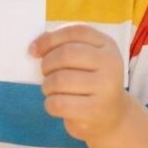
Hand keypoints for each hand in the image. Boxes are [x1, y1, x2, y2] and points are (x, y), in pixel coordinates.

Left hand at [30, 23, 129, 143]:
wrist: (113, 115)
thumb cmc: (90, 82)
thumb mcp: (87, 60)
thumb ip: (64, 47)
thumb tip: (35, 47)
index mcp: (107, 46)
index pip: (76, 32)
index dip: (50, 39)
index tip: (34, 50)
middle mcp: (110, 64)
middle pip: (66, 54)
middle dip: (47, 64)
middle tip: (45, 73)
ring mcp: (105, 88)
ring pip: (60, 80)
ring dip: (47, 85)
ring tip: (51, 90)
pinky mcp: (95, 110)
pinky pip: (59, 103)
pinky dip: (50, 103)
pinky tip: (56, 104)